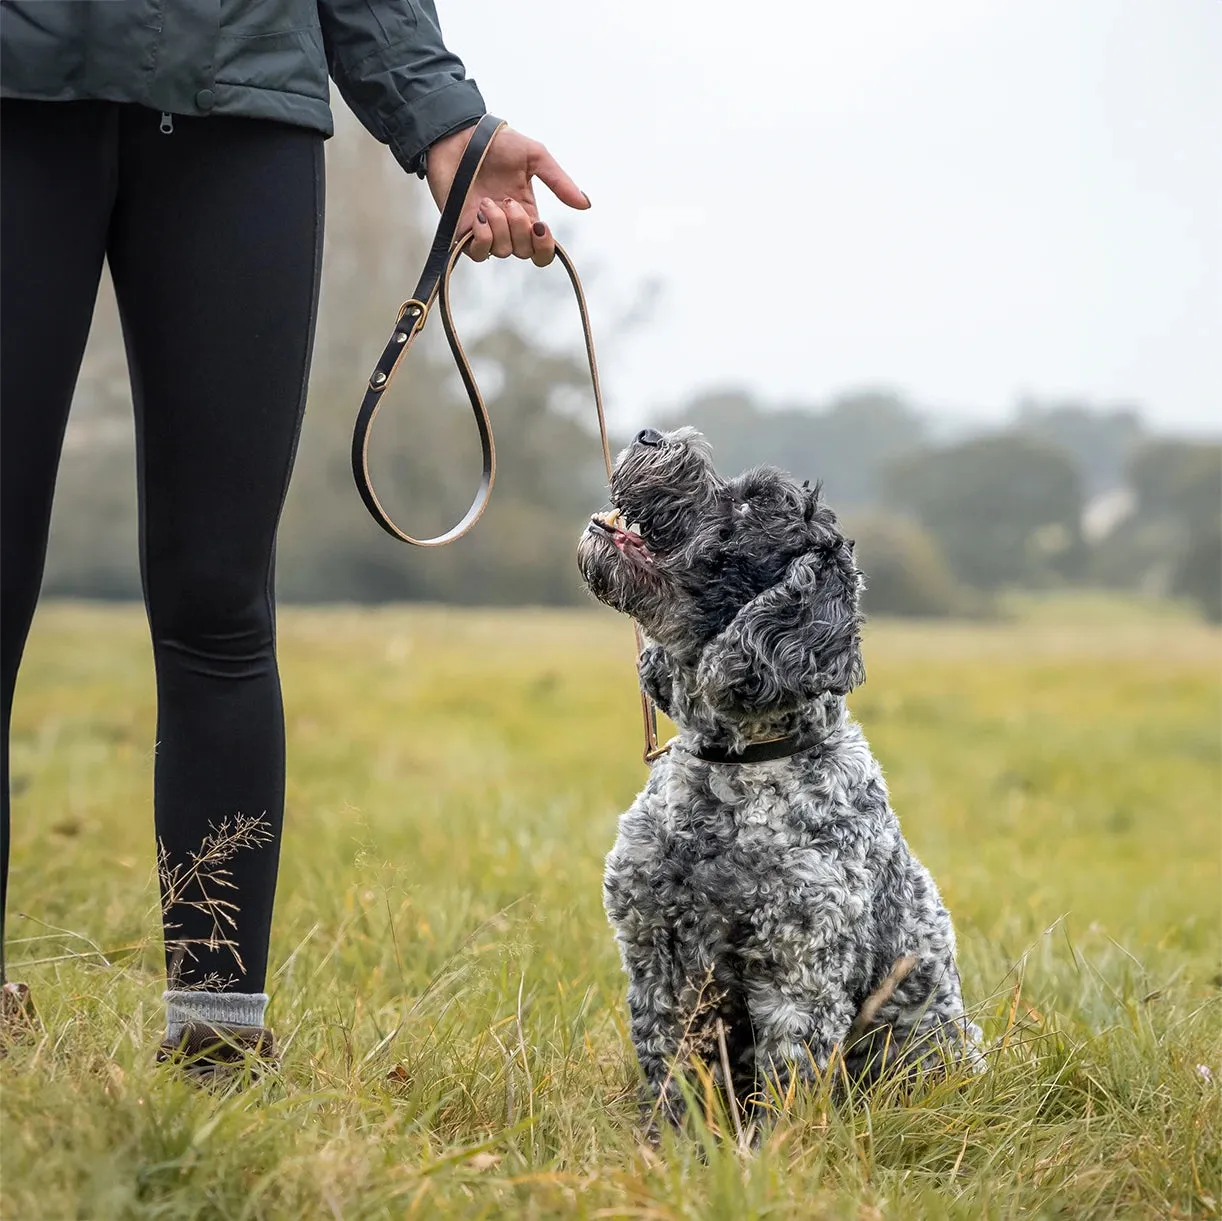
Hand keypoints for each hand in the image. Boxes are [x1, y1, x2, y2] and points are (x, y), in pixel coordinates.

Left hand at [425, 122, 589, 266]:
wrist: (459, 136)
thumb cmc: (496, 143)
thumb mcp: (535, 156)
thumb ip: (559, 182)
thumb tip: (585, 204)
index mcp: (527, 213)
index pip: (541, 250)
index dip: (544, 247)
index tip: (541, 227)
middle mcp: (508, 226)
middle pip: (524, 252)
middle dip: (519, 229)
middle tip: (509, 201)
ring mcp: (486, 230)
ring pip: (502, 252)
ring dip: (499, 227)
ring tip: (487, 201)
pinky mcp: (462, 231)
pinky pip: (478, 253)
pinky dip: (482, 237)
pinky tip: (479, 215)